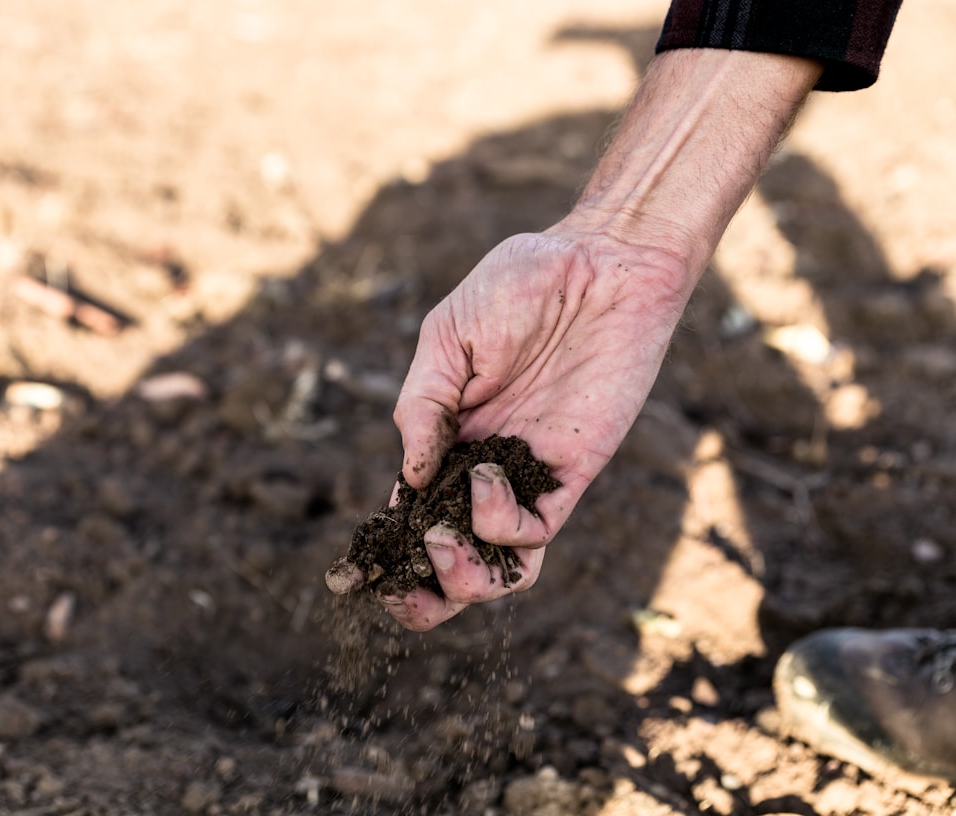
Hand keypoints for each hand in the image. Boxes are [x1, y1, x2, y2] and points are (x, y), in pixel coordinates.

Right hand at [385, 225, 692, 629]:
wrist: (603, 262)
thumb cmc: (520, 285)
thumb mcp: (447, 338)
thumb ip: (422, 408)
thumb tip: (406, 479)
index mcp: (445, 439)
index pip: (411, 514)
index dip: (384, 553)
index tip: (352, 576)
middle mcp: (484, 467)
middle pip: (453, 557)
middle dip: (424, 593)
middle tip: (399, 590)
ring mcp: (528, 474)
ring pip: (499, 565)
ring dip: (462, 578)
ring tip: (440, 544)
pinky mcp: (572, 471)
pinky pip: (536, 529)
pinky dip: (500, 523)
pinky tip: (482, 477)